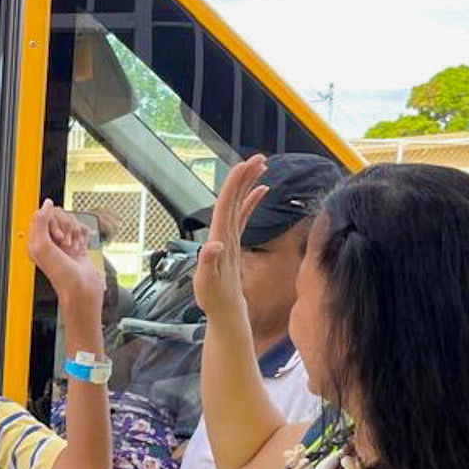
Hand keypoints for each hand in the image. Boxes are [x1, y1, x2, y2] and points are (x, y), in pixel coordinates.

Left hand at [27, 202, 105, 317]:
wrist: (82, 289)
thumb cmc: (62, 276)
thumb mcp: (42, 247)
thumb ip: (41, 222)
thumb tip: (46, 204)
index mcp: (35, 242)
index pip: (41, 216)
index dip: (51, 221)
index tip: (57, 235)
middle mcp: (48, 242)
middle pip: (56, 216)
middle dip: (64, 226)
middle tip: (65, 242)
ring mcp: (62, 243)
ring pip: (69, 220)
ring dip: (74, 230)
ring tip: (73, 246)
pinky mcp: (76, 245)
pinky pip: (79, 228)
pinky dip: (82, 235)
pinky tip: (80, 246)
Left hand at [193, 155, 269, 318]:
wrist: (221, 310)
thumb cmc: (214, 299)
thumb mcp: (207, 283)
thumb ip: (208, 263)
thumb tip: (212, 245)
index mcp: (218, 237)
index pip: (225, 204)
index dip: (234, 184)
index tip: (244, 166)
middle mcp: (222, 233)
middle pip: (232, 198)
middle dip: (244, 177)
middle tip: (258, 158)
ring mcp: (228, 236)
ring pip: (238, 203)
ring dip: (248, 184)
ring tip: (261, 166)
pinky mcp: (234, 242)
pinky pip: (243, 215)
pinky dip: (251, 201)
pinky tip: (261, 190)